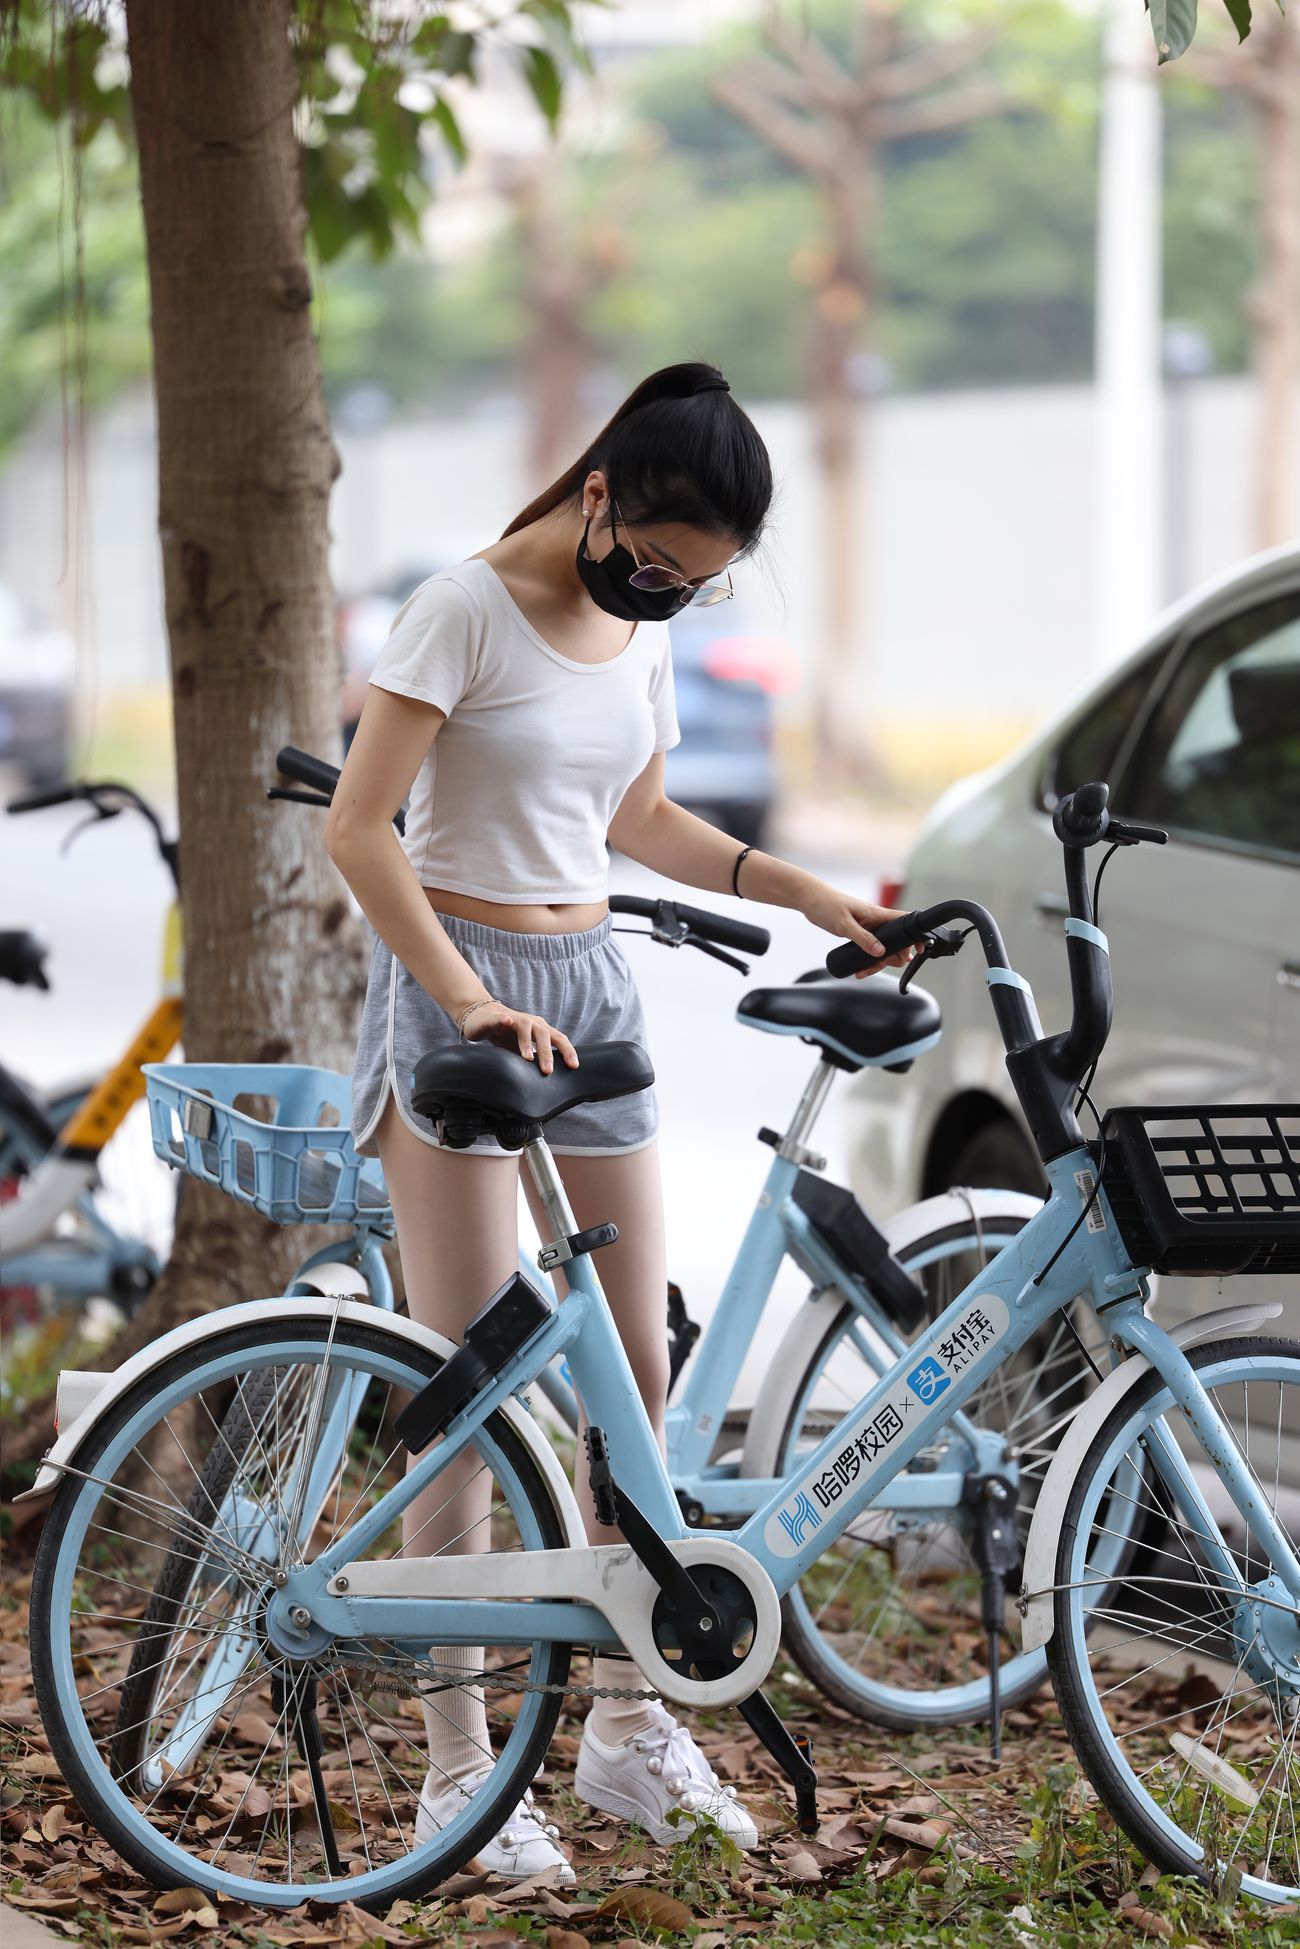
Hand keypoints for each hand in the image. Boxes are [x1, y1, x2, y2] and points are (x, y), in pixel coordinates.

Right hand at [462, 1001, 578, 1075]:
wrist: (484, 1017)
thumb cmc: (507, 1034)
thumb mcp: (524, 1049)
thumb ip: (536, 1060)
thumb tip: (549, 1082)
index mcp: (541, 1030)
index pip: (558, 1039)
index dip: (567, 1051)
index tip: (573, 1066)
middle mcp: (531, 1023)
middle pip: (544, 1034)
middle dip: (547, 1053)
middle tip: (547, 1071)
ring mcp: (515, 1019)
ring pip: (525, 1027)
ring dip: (527, 1042)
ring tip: (527, 1058)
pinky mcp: (497, 1018)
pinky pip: (502, 1018)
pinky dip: (505, 1020)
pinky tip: (507, 1022)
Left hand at [799, 882, 914, 977]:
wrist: (809, 899)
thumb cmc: (826, 904)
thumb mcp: (844, 923)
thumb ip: (862, 937)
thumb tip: (880, 952)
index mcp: (877, 914)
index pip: (904, 922)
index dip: (915, 935)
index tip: (919, 949)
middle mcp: (876, 921)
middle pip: (896, 942)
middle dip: (892, 957)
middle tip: (879, 966)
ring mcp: (868, 927)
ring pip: (882, 948)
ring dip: (877, 962)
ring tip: (862, 972)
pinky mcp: (859, 933)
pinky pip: (870, 948)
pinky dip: (868, 959)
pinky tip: (862, 968)